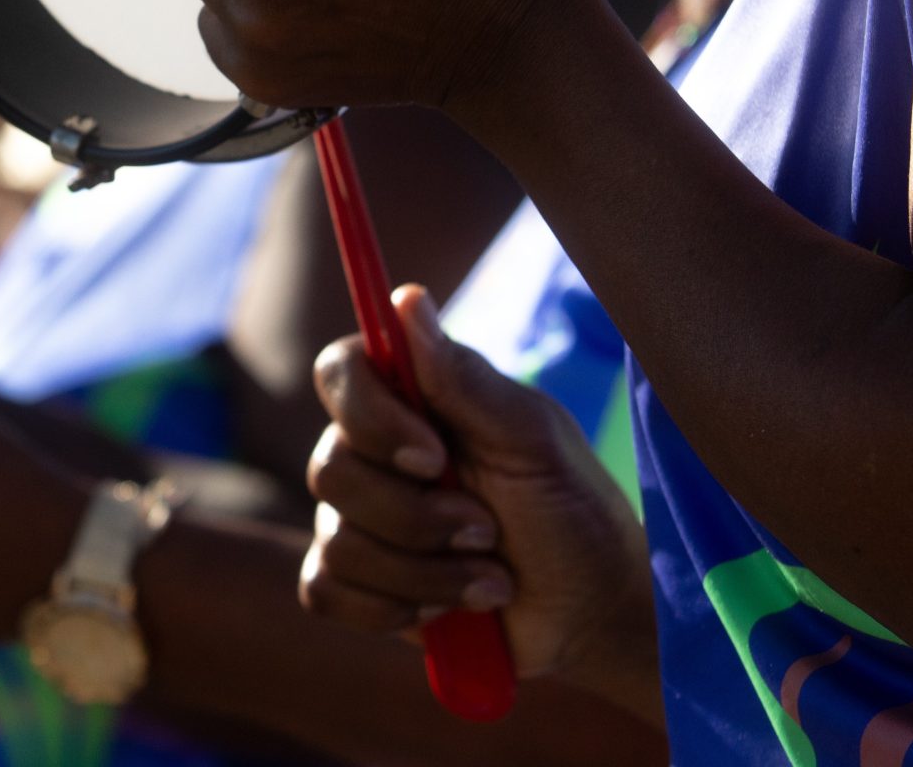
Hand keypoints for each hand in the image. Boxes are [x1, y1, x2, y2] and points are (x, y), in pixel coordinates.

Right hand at [300, 286, 652, 696]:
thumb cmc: (572, 511)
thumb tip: (407, 298)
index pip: (338, 370)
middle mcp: (375, 451)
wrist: (587, 613)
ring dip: (423, 573)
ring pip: (335, 539)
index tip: (432, 457)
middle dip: (415, 518)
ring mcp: (360, 517)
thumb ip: (466, 378)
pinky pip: (325, 590)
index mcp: (415, 398)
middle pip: (328, 468)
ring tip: (489, 579)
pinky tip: (445, 612)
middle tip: (488, 531)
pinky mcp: (357, 582)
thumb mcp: (534, 441)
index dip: (368, 415)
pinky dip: (390, 608)